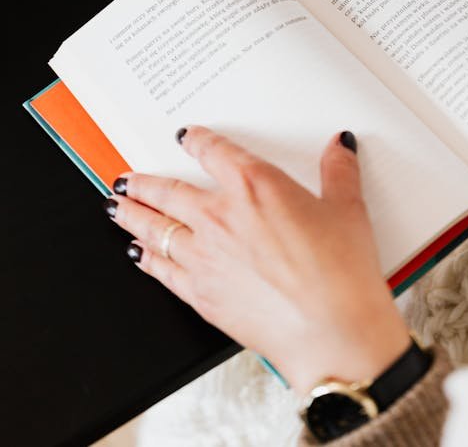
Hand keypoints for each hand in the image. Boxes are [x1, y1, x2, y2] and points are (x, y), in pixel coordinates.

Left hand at [104, 127, 410, 394]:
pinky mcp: (200, 294)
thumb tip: (339, 148)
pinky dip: (146, 259)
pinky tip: (138, 255)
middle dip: (144, 182)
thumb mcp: (347, 210)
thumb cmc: (340, 275)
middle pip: (169, 190)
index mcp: (255, 187)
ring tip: (117, 206)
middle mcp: (221, 216)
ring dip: (132, 214)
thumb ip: (338, 172)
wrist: (329, 333)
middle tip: (128, 177)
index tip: (187, 137)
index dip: (197, 140)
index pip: (214, 151)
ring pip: (155, 228)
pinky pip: (162, 270)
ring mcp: (205, 257)